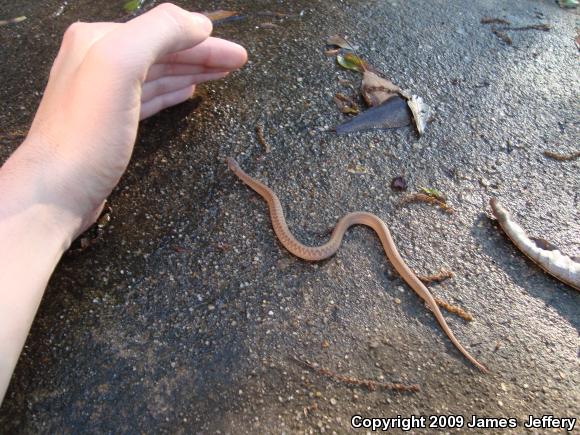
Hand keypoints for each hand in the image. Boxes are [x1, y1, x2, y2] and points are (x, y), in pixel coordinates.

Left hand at [3, 3, 246, 239]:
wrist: (57, 190)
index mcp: (99, 41)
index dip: (204, 41)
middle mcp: (99, 61)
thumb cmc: (87, 134)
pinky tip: (187, 91)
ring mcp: (104, 94)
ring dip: (191, 71)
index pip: (163, 32)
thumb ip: (159, 33)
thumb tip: (198, 24)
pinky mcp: (111, 123)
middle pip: (163, 52)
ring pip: (158, 74)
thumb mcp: (120, 66)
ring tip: (221, 74)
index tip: (237, 54)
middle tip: (237, 61)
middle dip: (202, 55)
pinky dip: (171, 91)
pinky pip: (148, 97)